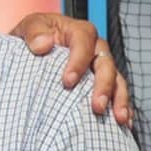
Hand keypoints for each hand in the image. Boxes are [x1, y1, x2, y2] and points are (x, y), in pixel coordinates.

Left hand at [10, 12, 131, 125]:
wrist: (32, 48)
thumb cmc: (33, 36)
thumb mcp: (27, 27)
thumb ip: (33, 32)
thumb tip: (43, 43)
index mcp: (78, 32)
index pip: (83, 43)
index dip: (78, 62)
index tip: (67, 82)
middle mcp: (94, 48)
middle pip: (105, 63)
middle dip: (104, 86)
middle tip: (97, 106)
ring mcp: (100, 66)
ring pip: (116, 80)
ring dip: (119, 99)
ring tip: (119, 118)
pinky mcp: (102, 82)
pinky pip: (117, 94)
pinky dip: (122, 107)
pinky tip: (123, 123)